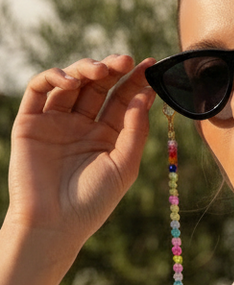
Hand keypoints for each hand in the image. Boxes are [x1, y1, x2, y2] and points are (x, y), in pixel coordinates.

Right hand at [6, 54, 155, 247]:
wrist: (54, 224)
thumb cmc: (93, 201)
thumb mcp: (124, 166)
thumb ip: (135, 130)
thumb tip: (145, 95)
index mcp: (107, 136)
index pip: (122, 100)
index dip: (136, 82)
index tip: (151, 66)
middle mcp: (82, 125)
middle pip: (99, 86)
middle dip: (113, 69)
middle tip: (127, 61)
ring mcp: (56, 121)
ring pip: (71, 82)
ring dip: (86, 69)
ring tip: (102, 69)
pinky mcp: (30, 122)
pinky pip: (38, 90)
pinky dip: (53, 77)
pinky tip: (72, 81)